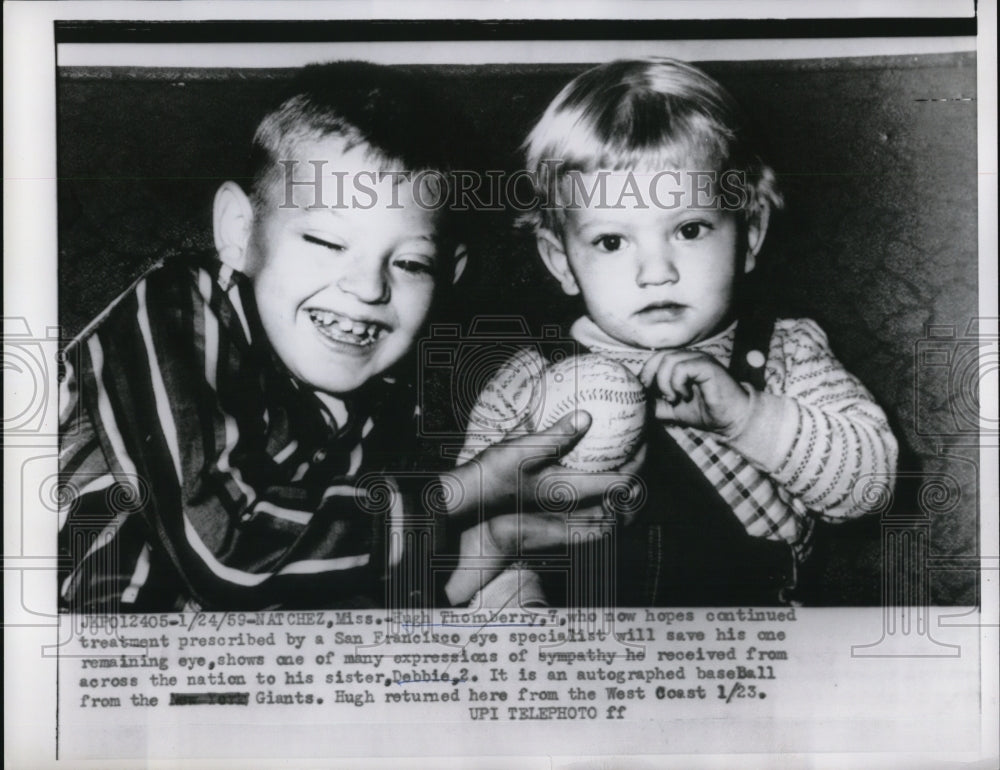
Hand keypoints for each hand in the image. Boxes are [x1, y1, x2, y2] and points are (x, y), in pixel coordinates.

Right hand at [448, 411, 641, 519]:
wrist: (471, 499)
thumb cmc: (493, 473)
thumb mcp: (521, 449)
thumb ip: (555, 434)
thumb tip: (586, 416)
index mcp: (571, 489)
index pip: (621, 482)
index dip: (639, 462)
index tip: (643, 440)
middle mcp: (573, 503)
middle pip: (620, 496)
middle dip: (635, 471)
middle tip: (639, 445)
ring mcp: (565, 509)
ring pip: (608, 501)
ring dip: (620, 483)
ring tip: (622, 457)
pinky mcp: (555, 508)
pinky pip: (590, 499)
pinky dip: (600, 485)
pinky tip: (591, 465)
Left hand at [639, 350, 750, 436]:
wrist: (731, 420)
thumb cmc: (705, 412)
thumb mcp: (672, 409)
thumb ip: (655, 403)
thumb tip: (637, 401)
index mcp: (682, 363)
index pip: (656, 358)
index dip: (646, 374)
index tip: (645, 392)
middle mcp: (690, 357)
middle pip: (659, 356)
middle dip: (651, 377)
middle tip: (657, 396)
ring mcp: (699, 359)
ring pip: (668, 360)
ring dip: (665, 383)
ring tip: (673, 398)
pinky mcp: (707, 366)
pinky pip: (682, 368)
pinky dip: (677, 384)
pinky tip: (684, 396)